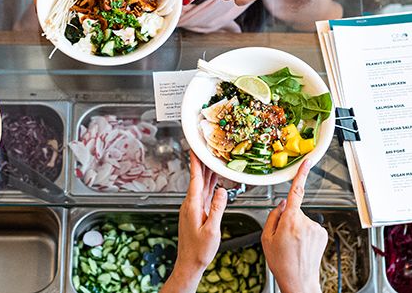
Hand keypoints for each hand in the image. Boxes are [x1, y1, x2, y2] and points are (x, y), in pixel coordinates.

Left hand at [161, 153, 227, 292]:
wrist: (189, 263)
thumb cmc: (199, 250)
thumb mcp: (212, 230)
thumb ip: (217, 209)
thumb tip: (222, 191)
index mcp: (193, 205)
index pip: (195, 179)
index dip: (195, 162)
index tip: (195, 148)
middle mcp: (190, 204)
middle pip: (198, 179)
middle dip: (203, 163)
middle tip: (208, 149)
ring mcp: (192, 208)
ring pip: (201, 186)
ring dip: (207, 174)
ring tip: (214, 161)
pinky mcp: (196, 213)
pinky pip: (203, 194)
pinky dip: (209, 186)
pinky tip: (215, 182)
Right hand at [261, 159, 325, 292]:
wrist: (299, 281)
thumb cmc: (282, 263)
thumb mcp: (267, 238)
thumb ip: (273, 216)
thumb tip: (281, 204)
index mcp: (291, 221)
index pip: (296, 192)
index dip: (301, 174)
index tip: (307, 161)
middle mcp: (306, 222)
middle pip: (295, 211)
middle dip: (289, 220)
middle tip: (283, 239)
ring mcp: (316, 228)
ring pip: (303, 220)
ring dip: (297, 229)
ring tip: (293, 246)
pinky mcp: (322, 234)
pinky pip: (310, 228)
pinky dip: (305, 235)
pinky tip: (301, 247)